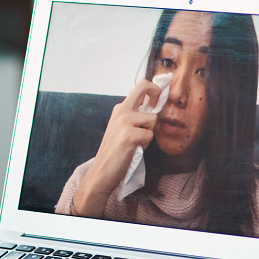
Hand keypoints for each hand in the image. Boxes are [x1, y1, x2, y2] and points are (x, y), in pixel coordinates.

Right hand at [72, 79, 161, 217]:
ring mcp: (124, 121)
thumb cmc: (114, 153)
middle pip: (144, 86)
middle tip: (156, 105)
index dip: (153, 90)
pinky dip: (145, 145)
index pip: (138, 86)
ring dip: (149, 133)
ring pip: (152, 119)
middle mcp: (121, 111)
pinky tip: (133, 150)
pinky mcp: (129, 135)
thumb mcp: (121, 129)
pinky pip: (150, 136)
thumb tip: (154, 110)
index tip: (155, 101)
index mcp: (119, 109)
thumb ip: (134, 118)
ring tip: (136, 143)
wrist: (101, 171)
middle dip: (156, 92)